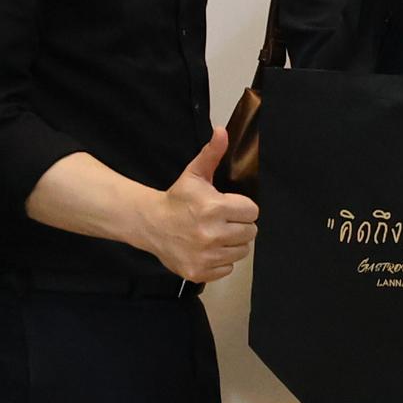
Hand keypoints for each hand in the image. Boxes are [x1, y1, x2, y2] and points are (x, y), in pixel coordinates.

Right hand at [144, 129, 260, 283]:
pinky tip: (208, 249)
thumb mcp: (194, 173)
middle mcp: (211, 234)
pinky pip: (227, 269)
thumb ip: (212, 153)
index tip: (229, 206)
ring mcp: (206, 256)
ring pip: (241, 252)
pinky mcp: (199, 271)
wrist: (150, 224)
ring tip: (216, 234)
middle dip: (239, 225)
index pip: (252, 212)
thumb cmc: (177, 199)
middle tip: (222, 221)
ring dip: (232, 243)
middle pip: (250, 233)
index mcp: (214, 208)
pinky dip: (220, 261)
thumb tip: (222, 131)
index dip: (242, 208)